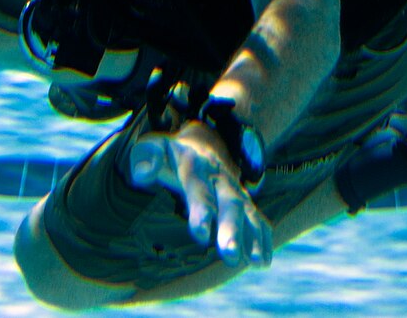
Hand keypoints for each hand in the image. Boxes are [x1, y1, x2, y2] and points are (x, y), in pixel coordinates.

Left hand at [128, 122, 273, 268]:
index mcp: (196, 165)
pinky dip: (263, 239)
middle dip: (231, 229)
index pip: (199, 189)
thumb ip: (145, 157)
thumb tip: (142, 175)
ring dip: (252, 238)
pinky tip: (263, 261)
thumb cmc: (170, 153)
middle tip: (229, 254)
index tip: (199, 234)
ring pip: (248, 213)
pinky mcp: (245, 202)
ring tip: (255, 263)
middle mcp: (221, 178)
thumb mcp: (154, 146)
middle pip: (229, 203)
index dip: (201, 211)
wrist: (202, 143)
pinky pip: (258, 219)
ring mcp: (236, 190)